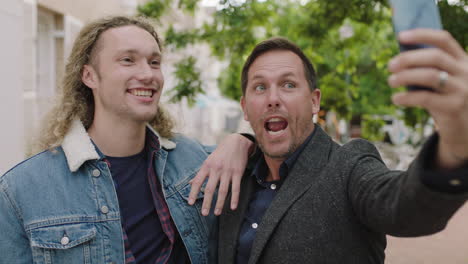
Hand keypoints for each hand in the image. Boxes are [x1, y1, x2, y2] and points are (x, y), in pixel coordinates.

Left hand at [188, 134, 253, 215]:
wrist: (236, 142)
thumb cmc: (220, 153)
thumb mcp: (208, 161)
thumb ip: (201, 173)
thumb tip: (190, 183)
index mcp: (207, 166)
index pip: (198, 181)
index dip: (193, 192)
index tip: (190, 203)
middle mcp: (216, 169)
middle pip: (210, 189)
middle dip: (207, 202)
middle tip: (204, 214)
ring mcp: (227, 171)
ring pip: (223, 190)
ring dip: (219, 203)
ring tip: (216, 213)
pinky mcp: (238, 173)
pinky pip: (236, 188)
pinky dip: (234, 198)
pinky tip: (232, 207)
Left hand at [388, 29, 467, 167]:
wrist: (463, 129)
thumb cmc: (445, 99)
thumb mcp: (441, 80)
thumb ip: (427, 68)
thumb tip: (398, 59)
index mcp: (463, 60)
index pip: (444, 39)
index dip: (422, 34)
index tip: (400, 36)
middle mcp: (466, 72)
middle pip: (435, 57)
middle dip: (408, 58)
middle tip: (390, 65)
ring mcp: (462, 89)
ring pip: (430, 76)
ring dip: (405, 76)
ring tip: (391, 81)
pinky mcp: (454, 107)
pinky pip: (425, 98)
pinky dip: (406, 97)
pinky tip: (396, 98)